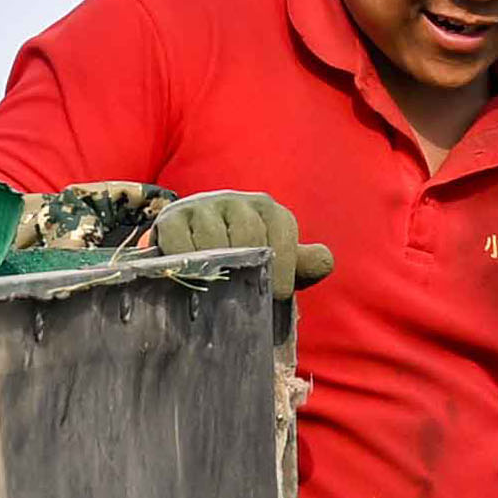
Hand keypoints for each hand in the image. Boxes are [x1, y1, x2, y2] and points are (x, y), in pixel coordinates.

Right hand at [144, 188, 327, 291]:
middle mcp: (236, 200)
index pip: (281, 232)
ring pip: (213, 239)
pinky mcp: (172, 218)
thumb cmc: (243, 257)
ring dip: (217, 270)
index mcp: (268, 210)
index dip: (283, 267)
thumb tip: (325, 260)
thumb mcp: (277, 260)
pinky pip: (179, 241)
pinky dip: (185, 262)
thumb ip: (304, 264)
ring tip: (218, 290)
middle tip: (246, 296)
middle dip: (249, 270)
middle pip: (249, 235)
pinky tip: (191, 277)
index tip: (277, 294)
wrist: (192, 244)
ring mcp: (202, 206)